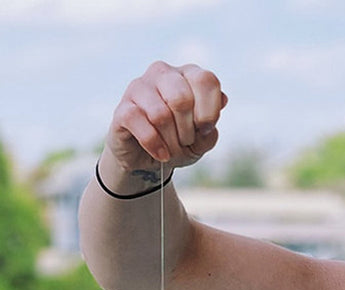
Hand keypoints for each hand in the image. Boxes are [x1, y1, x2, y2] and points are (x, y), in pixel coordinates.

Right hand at [105, 61, 226, 175]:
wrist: (150, 159)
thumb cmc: (179, 142)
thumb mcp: (202, 140)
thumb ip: (212, 127)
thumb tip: (221, 101)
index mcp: (186, 75)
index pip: (205, 80)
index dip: (210, 112)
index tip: (205, 129)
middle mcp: (162, 74)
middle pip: (182, 98)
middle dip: (188, 130)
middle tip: (186, 141)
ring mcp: (139, 88)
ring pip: (161, 114)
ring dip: (171, 141)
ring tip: (172, 149)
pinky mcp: (123, 108)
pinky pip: (141, 124)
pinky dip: (155, 145)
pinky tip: (161, 154)